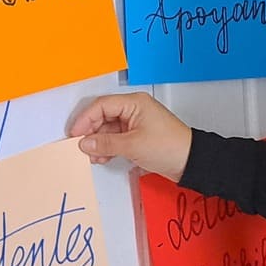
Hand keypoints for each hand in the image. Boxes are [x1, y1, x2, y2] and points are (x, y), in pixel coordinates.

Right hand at [67, 92, 191, 180]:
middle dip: (92, 132)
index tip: (75, 134)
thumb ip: (106, 143)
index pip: (102, 105)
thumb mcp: (133, 145)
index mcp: (134, 103)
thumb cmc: (170, 147)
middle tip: (81, 146)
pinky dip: (108, 147)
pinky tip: (103, 157)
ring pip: (108, 129)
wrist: (191, 162)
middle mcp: (134, 109)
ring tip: (93, 156)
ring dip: (99, 142)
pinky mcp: (138, 136)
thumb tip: (85, 143)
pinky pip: (116, 138)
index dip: (85, 119)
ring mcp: (136, 123)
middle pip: (103, 116)